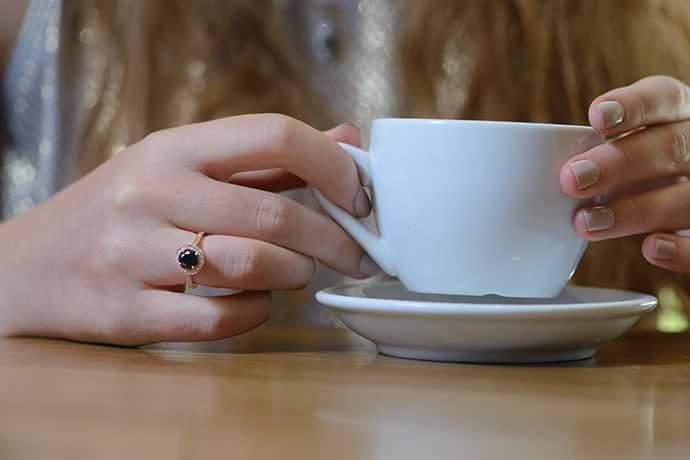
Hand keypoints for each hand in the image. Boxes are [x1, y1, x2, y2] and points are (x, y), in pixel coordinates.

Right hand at [0, 115, 376, 344]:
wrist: (28, 267)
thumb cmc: (122, 211)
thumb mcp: (182, 166)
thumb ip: (266, 159)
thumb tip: (348, 138)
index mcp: (175, 148)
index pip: (273, 135)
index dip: (334, 165)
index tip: (362, 198)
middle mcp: (151, 192)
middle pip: (274, 213)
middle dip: (332, 240)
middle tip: (354, 256)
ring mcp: (132, 253)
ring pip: (250, 264)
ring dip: (295, 273)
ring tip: (301, 274)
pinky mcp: (126, 312)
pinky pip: (218, 319)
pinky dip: (256, 313)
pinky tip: (259, 302)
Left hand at [560, 75, 689, 271]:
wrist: (687, 196)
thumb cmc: (638, 168)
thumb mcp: (624, 146)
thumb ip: (591, 148)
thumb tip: (510, 167)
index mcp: (680, 115)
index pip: (665, 98)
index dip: (634, 106)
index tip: (595, 117)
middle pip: (672, 147)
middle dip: (620, 163)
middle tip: (571, 179)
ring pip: (687, 196)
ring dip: (636, 210)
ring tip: (585, 223)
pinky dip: (683, 249)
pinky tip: (651, 249)